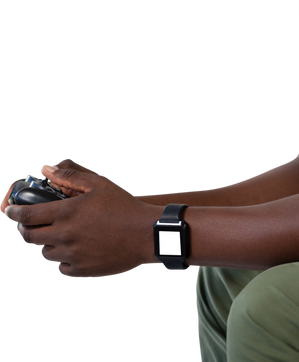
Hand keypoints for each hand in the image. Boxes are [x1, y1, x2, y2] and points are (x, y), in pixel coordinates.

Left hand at [4, 165, 161, 279]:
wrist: (145, 235)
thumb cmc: (124, 206)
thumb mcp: (99, 184)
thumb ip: (70, 175)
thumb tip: (46, 168)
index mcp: (66, 213)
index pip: (27, 215)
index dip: (14, 212)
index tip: (10, 211)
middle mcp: (64, 236)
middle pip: (29, 238)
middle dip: (24, 230)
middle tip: (28, 225)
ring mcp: (72, 256)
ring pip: (44, 254)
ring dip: (45, 244)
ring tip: (56, 236)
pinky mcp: (81, 270)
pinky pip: (60, 268)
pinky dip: (61, 260)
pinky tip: (71, 251)